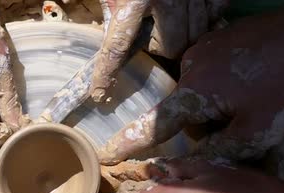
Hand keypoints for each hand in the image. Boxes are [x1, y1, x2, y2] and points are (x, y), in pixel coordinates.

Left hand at [90, 0, 227, 101]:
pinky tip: (194, 13)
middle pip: (170, 46)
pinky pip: (216, 11)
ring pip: (194, 34)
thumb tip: (67, 1)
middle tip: (150, 38)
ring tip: (170, 25)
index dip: (107, 72)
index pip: (118, 46)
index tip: (100, 92)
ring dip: (182, 36)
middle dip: (160, 48)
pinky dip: (207, 17)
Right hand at [98, 6, 283, 164]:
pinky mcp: (217, 41)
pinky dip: (222, 86)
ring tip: (250, 103)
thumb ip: (220, 152)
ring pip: (198, 92)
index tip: (108, 155)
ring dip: (215, 105)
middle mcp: (189, 69)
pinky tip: (249, 85)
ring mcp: (203, 51)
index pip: (154, 125)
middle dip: (203, 124)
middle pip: (184, 110)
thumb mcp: (258, 131)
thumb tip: (193, 164)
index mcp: (194, 93)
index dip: (130, 144)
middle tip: (238, 125)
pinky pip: (209, 73)